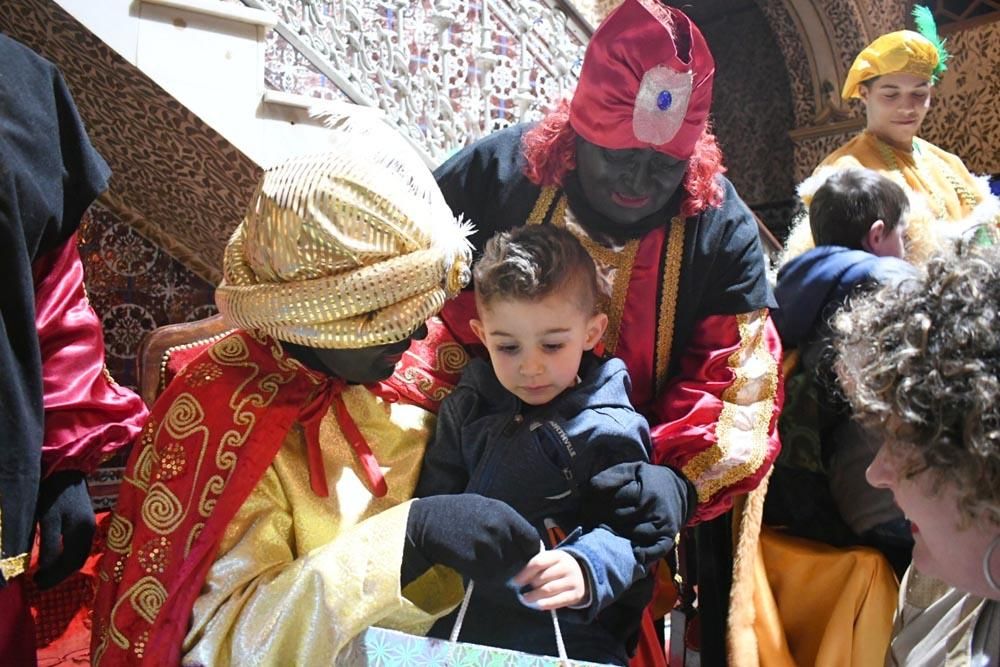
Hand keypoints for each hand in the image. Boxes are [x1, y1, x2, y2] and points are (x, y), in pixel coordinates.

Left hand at [34, 471, 95, 588]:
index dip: (55, 577)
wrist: (66, 469)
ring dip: (63, 566)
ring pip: (78, 554)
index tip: (37, 584)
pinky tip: (55, 555)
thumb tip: (45, 568)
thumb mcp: (48, 519)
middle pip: (77, 561)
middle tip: (39, 582)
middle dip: (59, 575)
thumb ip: (48, 544)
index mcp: (82, 532)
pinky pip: (79, 545)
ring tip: (45, 571)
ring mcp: (89, 525)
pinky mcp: (85, 520)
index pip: (71, 563)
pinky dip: (67, 555)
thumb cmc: (54, 493)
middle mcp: (89, 531)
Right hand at [405, 494, 540, 581]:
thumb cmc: (458, 513)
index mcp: (504, 514)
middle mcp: (498, 529)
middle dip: (515, 564)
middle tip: (504, 565)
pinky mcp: (472, 562)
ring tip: (487, 565)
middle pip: (519, 558)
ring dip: (499, 572)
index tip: (525, 556)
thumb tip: (527, 542)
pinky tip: (475, 568)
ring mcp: (485, 546)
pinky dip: (485, 577)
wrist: (428, 523)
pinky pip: (488, 576)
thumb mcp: (486, 507)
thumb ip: (507, 523)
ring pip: (505, 570)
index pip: (531, 539)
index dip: (530, 551)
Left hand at [512, 549, 587, 610]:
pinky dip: (545, 604)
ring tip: (525, 599)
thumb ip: (536, 566)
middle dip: (529, 586)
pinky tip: (536, 605)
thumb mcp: (550, 561)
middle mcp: (567, 567)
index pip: (538, 563)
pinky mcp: (576, 595)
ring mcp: (573, 581)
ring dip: (534, 596)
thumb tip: (516, 580)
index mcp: (558, 555)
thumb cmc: (557, 568)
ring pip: (548, 590)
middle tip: (520, 592)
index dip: (524, 573)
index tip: (514, 582)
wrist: (583, 575)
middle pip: (542, 578)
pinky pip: (558, 601)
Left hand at [583, 462, 694, 564]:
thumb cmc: (649, 480)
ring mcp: (661, 524)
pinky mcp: (668, 536)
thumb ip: (611, 477)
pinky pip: (655, 550)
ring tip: (604, 535)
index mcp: (643, 491)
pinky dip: (644, 554)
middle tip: (590, 522)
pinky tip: (633, 553)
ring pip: (632, 535)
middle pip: (619, 520)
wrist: (680, 488)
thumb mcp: (631, 470)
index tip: (586, 509)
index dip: (596, 506)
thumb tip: (592, 488)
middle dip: (603, 521)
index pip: (613, 502)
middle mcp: (653, 508)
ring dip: (617, 536)